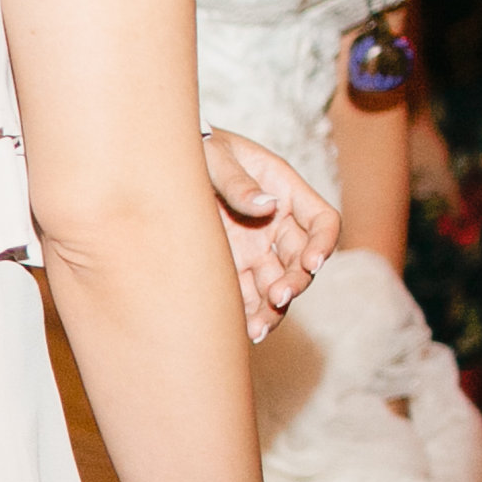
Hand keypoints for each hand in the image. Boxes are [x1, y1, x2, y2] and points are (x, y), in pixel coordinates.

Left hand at [204, 130, 336, 343]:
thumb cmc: (196, 149)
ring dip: (272, 308)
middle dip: (295, 281)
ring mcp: (255, 248)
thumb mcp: (214, 155)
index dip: (323, 243)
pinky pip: (246, 295)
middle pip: (300, 260)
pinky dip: (247, 313)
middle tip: (278, 297)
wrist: (158, 165)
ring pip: (276, 284)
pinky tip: (241, 331)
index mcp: (285, 190)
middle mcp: (276, 225)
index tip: (312, 263)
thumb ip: (238, 181)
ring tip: (258, 328)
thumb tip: (268, 206)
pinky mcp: (230, 266)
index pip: (322, 221)